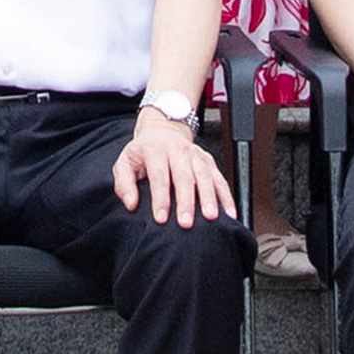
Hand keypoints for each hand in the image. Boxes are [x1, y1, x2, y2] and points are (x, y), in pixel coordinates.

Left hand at [115, 111, 236, 226]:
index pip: (159, 175)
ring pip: (204, 176)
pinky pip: (219, 179)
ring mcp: (195, 154)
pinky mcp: (209, 161)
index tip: (161, 219)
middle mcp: (177, 150)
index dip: (160, 198)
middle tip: (186, 223)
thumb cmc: (143, 153)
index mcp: (155, 149)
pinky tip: (229, 213)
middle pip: (184, 176)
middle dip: (186, 201)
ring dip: (209, 198)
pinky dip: (226, 196)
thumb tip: (131, 204)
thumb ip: (124, 184)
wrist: (162, 130)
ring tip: (211, 218)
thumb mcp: (125, 163)